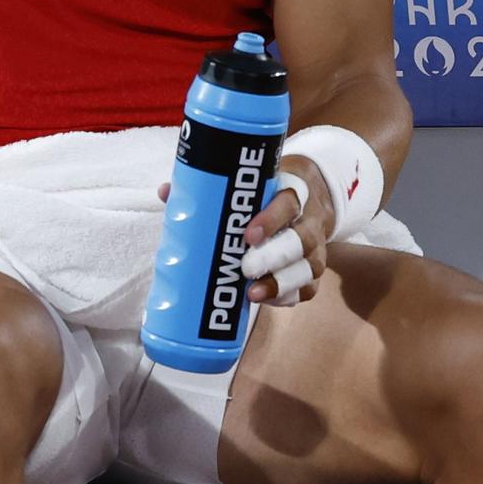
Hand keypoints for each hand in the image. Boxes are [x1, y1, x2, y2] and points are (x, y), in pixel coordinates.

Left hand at [155, 155, 333, 306]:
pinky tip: (270, 301)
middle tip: (245, 270)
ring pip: (310, 266)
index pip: (289, 202)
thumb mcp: (252, 182)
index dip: (272, 219)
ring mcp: (316, 245)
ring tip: (254, 295)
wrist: (309, 193)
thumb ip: (212, 188)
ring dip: (283, 283)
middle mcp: (309, 219)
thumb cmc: (269, 191)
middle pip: (302, 239)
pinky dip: (292, 296)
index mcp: (292, 191)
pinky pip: (311, 286)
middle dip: (274, 257)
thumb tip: (166, 191)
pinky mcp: (314, 266)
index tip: (247, 235)